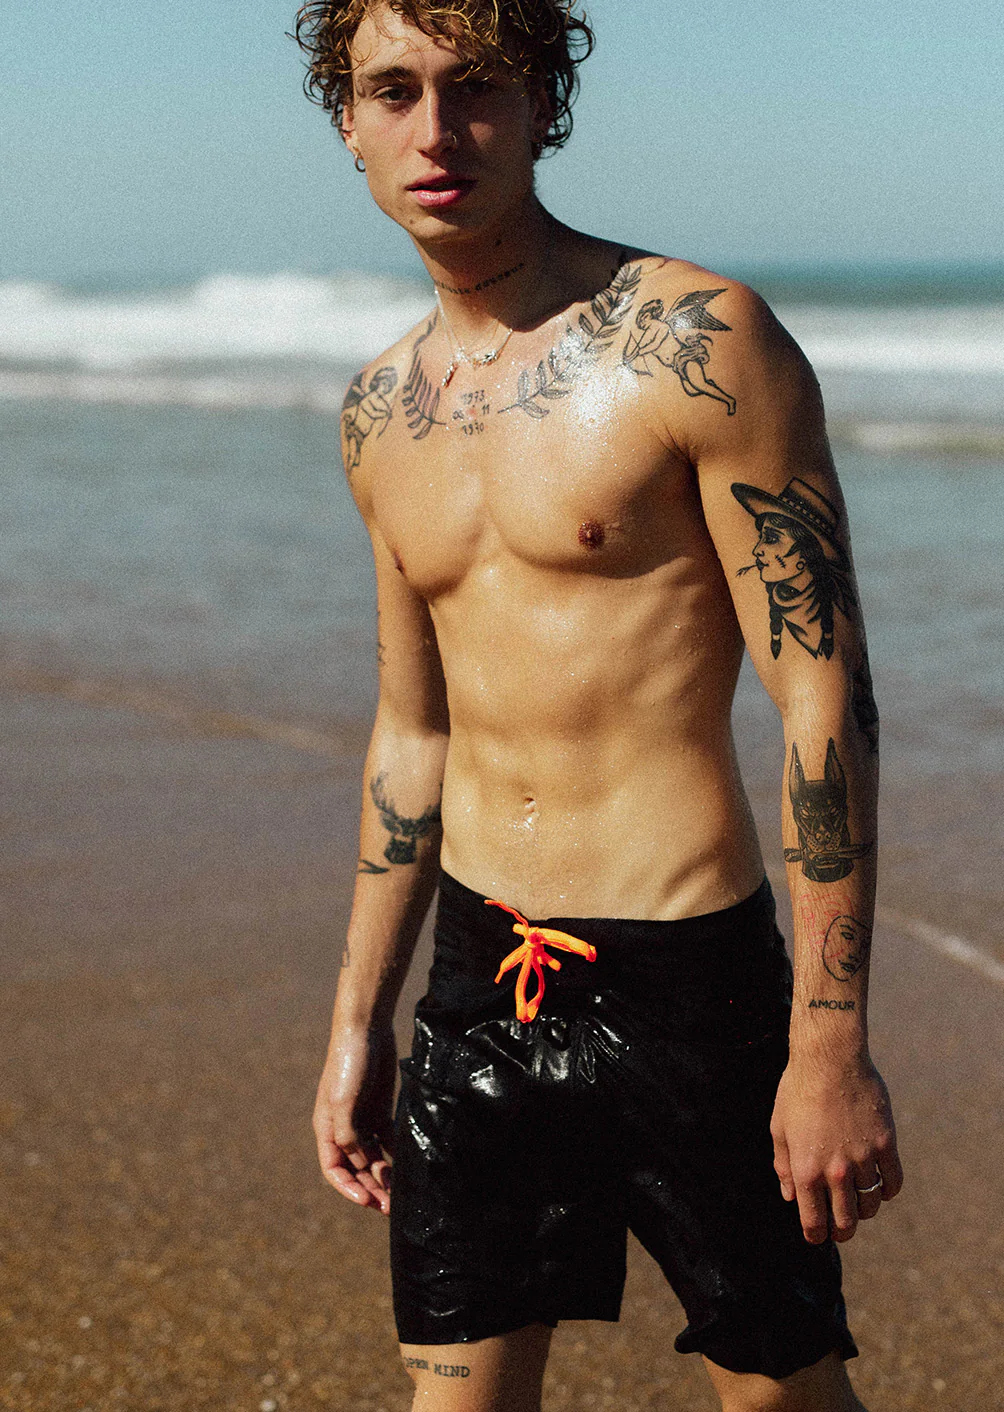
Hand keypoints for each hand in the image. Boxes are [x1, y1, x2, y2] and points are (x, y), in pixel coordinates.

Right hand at [313, 1022, 396, 1214]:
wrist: (366, 1028)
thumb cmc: (348, 1063)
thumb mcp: (343, 1101)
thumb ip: (348, 1135)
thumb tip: (360, 1164)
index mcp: (327, 1129)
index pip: (335, 1170)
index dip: (349, 1189)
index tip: (368, 1201)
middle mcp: (344, 1129)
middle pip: (356, 1169)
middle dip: (370, 1190)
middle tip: (390, 1208)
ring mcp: (363, 1120)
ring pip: (373, 1159)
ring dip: (384, 1178)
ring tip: (401, 1196)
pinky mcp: (381, 1110)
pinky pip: (388, 1141)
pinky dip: (395, 1156)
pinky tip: (409, 1168)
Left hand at [770, 1053, 902, 1243]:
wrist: (830, 1060)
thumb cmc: (797, 1090)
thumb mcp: (779, 1128)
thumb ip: (783, 1166)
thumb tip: (790, 1196)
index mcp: (806, 1170)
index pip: (814, 1222)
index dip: (816, 1235)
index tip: (817, 1236)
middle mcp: (836, 1171)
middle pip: (846, 1221)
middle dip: (842, 1231)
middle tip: (841, 1229)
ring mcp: (863, 1159)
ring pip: (870, 1205)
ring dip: (864, 1210)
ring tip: (858, 1203)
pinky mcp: (886, 1144)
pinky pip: (892, 1182)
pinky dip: (887, 1190)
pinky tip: (879, 1186)